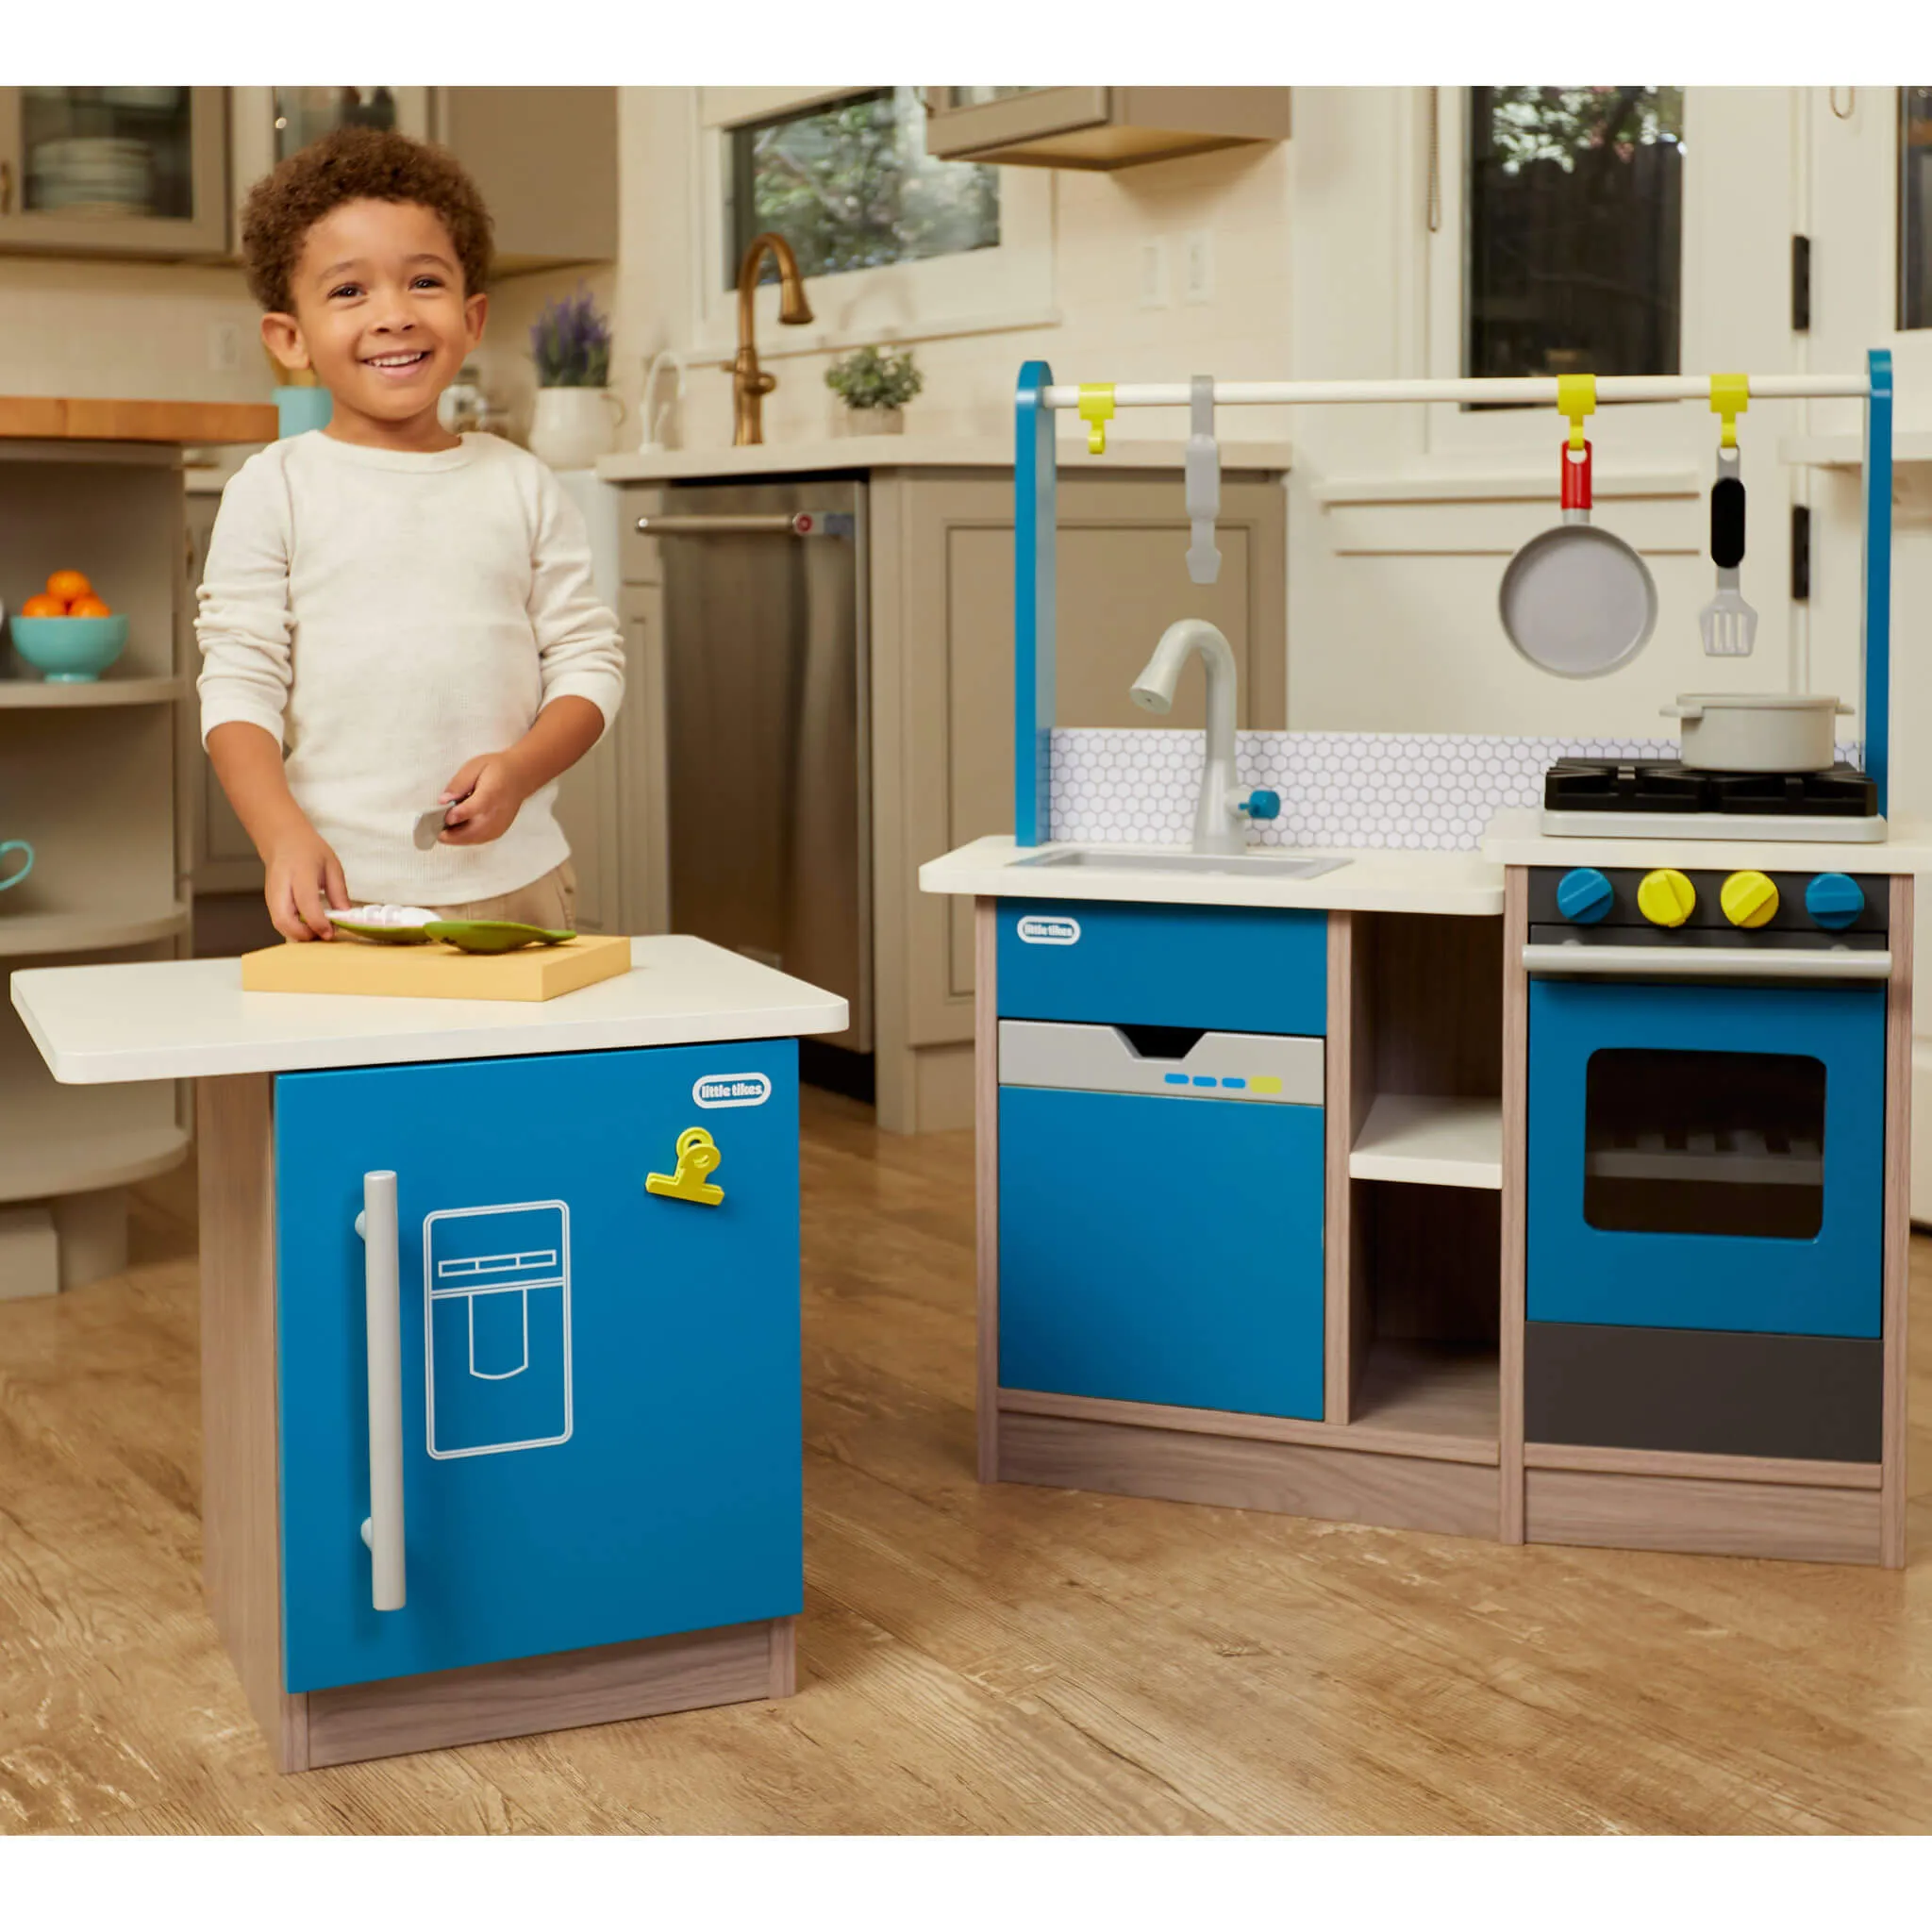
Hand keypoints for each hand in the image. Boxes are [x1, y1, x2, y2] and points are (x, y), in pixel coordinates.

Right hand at [265, 823, 348, 941]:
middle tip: (323, 935)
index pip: (306, 903)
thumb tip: (345, 916)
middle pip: (283, 920)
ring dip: (299, 935)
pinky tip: (309, 926)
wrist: (283, 840)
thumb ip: (339, 892)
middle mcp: (281, 886)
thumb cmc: (308, 851)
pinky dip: (294, 930)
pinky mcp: (270, 902)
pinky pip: (280, 922)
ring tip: (319, 931)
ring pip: (279, 925)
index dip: (318, 922)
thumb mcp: (332, 866)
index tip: (331, 932)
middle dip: (304, 935)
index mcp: (300, 872)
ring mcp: (271, 895)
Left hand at [438, 751, 531, 845]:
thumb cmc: (496, 769)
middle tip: (432, 828)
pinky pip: (478, 840)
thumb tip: (443, 800)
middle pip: (471, 832)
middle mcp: (497, 814)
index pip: (473, 809)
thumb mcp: (474, 767)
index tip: (443, 817)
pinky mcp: (498, 831)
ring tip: (442, 829)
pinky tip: (456, 830)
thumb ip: (459, 784)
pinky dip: (464, 838)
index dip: (456, 815)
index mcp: (491, 793)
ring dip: (455, 838)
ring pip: (473, 839)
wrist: (520, 777)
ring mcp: (499, 825)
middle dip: (450, 833)